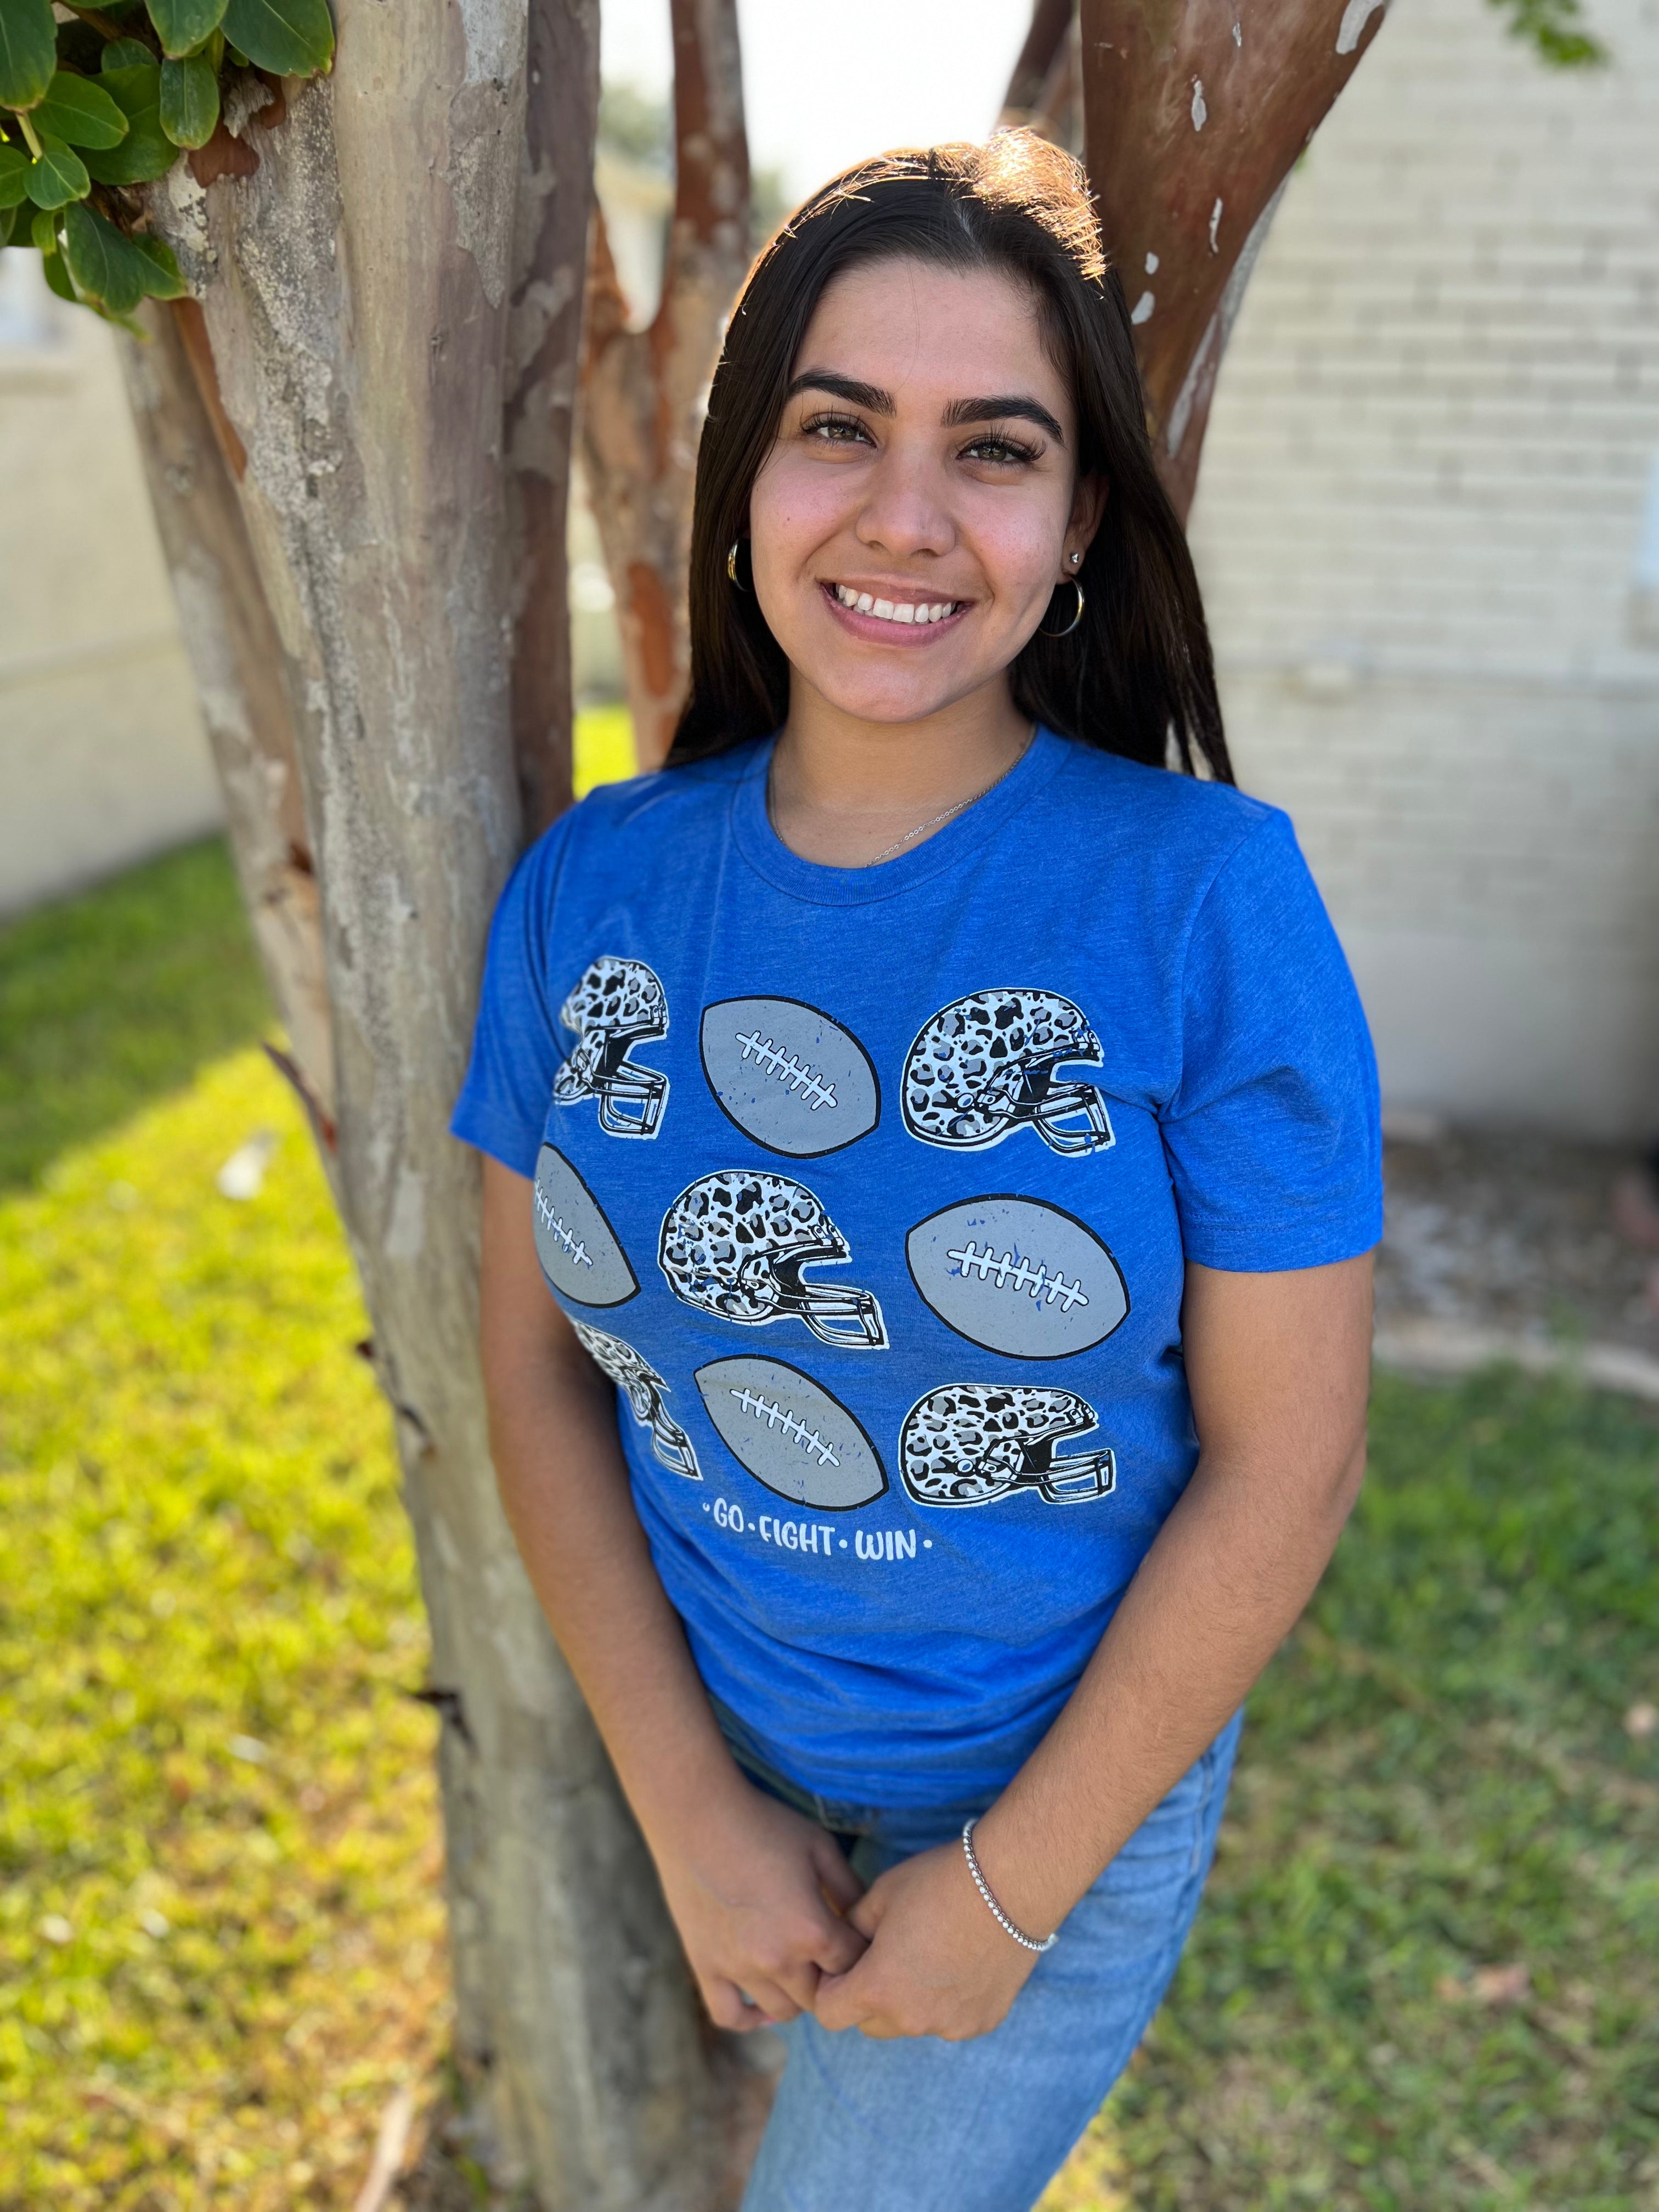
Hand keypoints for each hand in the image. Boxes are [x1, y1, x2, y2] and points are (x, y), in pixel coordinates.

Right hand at [652, 1775, 868, 2029]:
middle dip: (831, 1980)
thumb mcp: (820, 1847)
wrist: (696, 1816)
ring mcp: (737, 1969)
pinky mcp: (704, 1967)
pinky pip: (730, 2015)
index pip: (853, 1966)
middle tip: (828, 1956)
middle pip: (821, 1997)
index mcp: (811, 1930)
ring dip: (796, 1994)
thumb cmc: (764, 1824)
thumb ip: (849, 1889)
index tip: (858, 1940)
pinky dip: (749, 2017)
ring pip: (782, 2011)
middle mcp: (776, 1960)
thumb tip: (866, 1922)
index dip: (861, 1953)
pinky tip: (761, 2002)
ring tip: (798, 1968)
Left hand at [812, 1840, 1040, 2040]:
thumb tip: (845, 1942)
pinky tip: (961, 1962)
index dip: (829, 1986)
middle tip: (886, 1954)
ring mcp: (952, 2026)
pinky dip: (947, 2000)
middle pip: (870, 2023)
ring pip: (912, 2022)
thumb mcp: (880, 1895)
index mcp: (878, 1989)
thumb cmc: (939, 1883)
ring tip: (930, 1953)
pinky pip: (950, 2019)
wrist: (1011, 1885)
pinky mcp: (984, 2022)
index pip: (829, 2013)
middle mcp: (912, 2019)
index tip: (845, 1961)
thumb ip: (852, 1928)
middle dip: (868, 1995)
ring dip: (909, 2000)